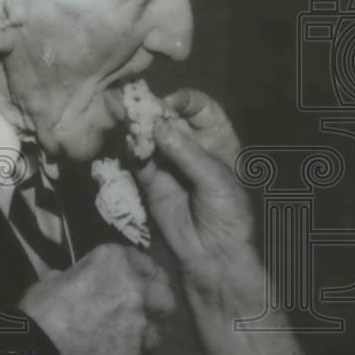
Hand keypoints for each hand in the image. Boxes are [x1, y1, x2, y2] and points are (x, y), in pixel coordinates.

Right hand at [18, 244, 175, 354]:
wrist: (35, 354)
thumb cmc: (39, 311)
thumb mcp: (52, 281)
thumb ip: (71, 277)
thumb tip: (66, 280)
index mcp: (116, 261)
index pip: (145, 262)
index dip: (143, 272)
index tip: (140, 279)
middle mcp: (136, 288)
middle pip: (164, 294)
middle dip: (157, 301)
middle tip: (146, 307)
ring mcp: (139, 322)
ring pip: (158, 326)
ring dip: (148, 329)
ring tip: (132, 334)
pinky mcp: (134, 353)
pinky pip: (139, 351)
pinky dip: (130, 352)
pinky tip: (114, 354)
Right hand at [135, 90, 252, 275]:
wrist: (213, 254)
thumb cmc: (227, 212)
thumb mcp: (214, 179)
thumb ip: (185, 153)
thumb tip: (157, 125)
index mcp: (217, 139)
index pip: (200, 107)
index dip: (185, 100)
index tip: (170, 102)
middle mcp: (192, 145)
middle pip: (170, 117)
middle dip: (155, 109)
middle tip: (137, 104)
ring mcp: (170, 162)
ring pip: (151, 135)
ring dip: (139, 126)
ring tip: (128, 118)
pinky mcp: (151, 180)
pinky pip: (139, 158)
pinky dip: (132, 150)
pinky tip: (129, 143)